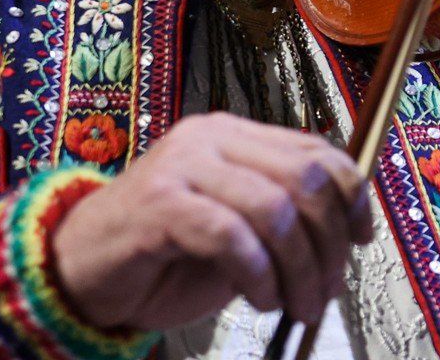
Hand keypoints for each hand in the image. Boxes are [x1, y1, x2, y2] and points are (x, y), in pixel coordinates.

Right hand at [50, 112, 373, 331]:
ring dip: (299, 268)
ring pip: (274, 208)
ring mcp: (183, 166)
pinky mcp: (158, 204)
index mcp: (235, 136)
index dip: (352, 195)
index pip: (317, 150)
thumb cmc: (161, 257)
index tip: (362, 239)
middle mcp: (211, 139)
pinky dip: (258, 272)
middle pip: (305, 178)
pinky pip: (230, 233)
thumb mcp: (238, 233)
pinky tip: (261, 300)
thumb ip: (283, 220)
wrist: (77, 272)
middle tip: (328, 289)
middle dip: (329, 242)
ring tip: (296, 304)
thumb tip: (345, 237)